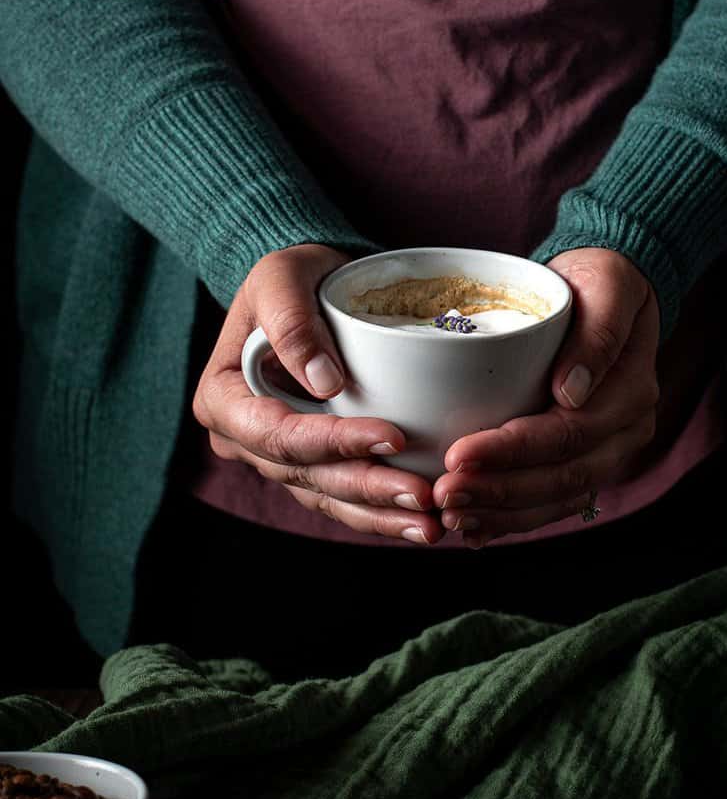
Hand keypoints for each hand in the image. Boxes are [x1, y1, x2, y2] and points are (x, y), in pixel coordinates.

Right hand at [192, 244, 445, 543]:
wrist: (309, 286)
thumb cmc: (292, 275)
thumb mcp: (282, 277)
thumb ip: (292, 322)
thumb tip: (324, 382)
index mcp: (223, 399)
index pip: (278, 434)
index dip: (335, 442)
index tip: (394, 435)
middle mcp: (242, 439)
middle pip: (306, 475)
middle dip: (367, 488)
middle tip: (424, 494)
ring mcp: (276, 457)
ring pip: (327, 496)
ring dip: (379, 514)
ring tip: (432, 523)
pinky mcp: (311, 464)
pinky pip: (342, 498)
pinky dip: (380, 512)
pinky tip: (420, 522)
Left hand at [432, 248, 660, 546]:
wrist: (607, 292)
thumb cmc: (600, 281)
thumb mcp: (608, 285)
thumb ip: (598, 333)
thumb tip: (570, 392)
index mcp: (632, 392)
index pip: (570, 433)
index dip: (513, 450)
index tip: (459, 453)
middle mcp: (625, 433)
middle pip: (561, 477)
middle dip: (498, 491)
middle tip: (443, 493)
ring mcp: (607, 454)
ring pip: (555, 500)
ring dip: (499, 513)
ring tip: (449, 515)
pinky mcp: (583, 463)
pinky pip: (550, 503)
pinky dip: (510, 520)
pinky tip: (473, 529)